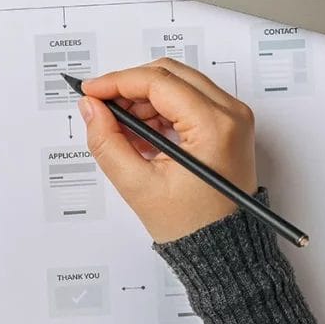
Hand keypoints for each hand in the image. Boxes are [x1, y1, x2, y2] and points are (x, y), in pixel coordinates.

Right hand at [78, 58, 256, 242]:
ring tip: (122, 131)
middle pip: (169, 74)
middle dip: (129, 87)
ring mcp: (233, 117)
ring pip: (178, 83)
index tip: (91, 91)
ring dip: (144, 99)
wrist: (223, 250)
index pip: (158, 82)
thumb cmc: (193, 225)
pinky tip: (142, 134)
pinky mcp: (228, 125)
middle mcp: (231, 114)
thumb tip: (92, 108)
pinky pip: (188, 99)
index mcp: (215, 127)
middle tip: (101, 107)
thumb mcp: (138, 185)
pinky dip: (160, 110)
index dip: (117, 82)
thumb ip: (107, 142)